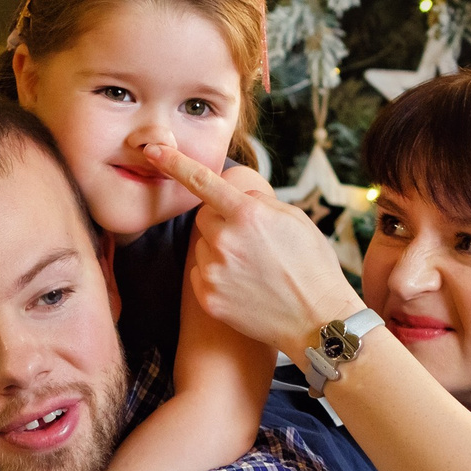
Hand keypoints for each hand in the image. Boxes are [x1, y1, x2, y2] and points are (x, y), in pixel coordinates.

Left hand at [141, 144, 361, 354]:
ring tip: (254, 269)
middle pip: (205, 218)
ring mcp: (214, 271)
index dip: (174, 162)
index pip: (202, 181)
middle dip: (222, 222)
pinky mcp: (208, 297)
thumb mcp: (295, 220)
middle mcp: (225, 241)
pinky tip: (244, 286)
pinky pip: (201, 273)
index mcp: (248, 215)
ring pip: (203, 247)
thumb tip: (235, 195)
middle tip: (253, 242)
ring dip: (221, 251)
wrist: (318, 320)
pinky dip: (217, 276)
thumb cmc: (312, 266)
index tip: (153, 150)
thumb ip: (258, 202)